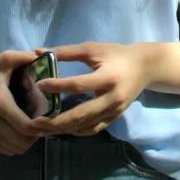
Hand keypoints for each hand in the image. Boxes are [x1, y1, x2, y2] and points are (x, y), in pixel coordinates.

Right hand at [0, 50, 41, 154]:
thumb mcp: (5, 59)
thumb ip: (25, 57)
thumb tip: (45, 56)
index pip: (25, 126)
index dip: (41, 125)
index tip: (48, 116)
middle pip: (23, 141)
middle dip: (37, 134)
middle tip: (43, 121)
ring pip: (17, 149)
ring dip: (29, 140)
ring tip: (33, 126)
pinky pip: (8, 151)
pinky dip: (18, 144)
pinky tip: (21, 131)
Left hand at [28, 42, 151, 136]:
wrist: (144, 67)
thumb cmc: (116, 54)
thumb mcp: (93, 48)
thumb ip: (67, 51)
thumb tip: (38, 51)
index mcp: (108, 77)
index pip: (79, 84)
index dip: (58, 85)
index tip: (39, 85)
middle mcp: (112, 98)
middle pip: (81, 114)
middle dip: (56, 121)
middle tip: (34, 123)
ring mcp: (114, 111)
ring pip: (86, 125)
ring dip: (63, 130)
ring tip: (42, 130)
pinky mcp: (115, 118)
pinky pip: (94, 129)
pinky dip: (77, 131)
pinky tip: (62, 130)